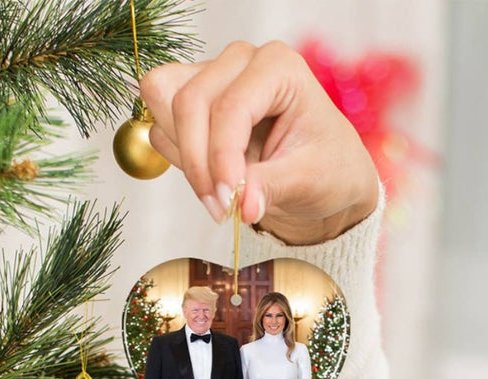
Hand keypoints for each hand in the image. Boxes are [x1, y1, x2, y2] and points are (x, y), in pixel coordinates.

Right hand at [140, 40, 379, 243]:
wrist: (321, 175)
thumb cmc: (326, 166)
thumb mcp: (309, 180)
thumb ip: (270, 188)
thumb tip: (241, 206)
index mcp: (277, 67)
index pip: (229, 107)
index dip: (222, 158)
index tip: (229, 203)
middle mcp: (239, 63)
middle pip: (187, 101)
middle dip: (198, 162)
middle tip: (220, 207)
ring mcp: (210, 79)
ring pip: (164, 108)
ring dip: (186, 160)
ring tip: (220, 193)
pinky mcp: (192, 105)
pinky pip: (161, 129)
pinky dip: (179, 161)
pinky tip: (212, 178)